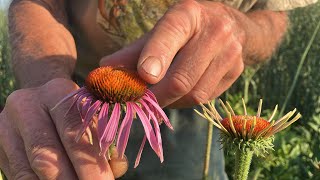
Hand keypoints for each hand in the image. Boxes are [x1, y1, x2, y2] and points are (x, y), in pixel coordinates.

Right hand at [0, 78, 127, 178]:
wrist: (40, 100)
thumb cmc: (74, 112)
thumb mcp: (92, 117)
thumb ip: (105, 142)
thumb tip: (118, 168)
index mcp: (57, 92)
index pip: (73, 132)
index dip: (89, 164)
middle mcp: (27, 105)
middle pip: (47, 154)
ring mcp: (7, 125)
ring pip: (28, 169)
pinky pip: (17, 174)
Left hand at [100, 0, 244, 107]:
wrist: (232, 26)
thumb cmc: (188, 29)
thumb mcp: (162, 30)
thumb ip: (135, 50)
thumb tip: (106, 70)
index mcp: (188, 14)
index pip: (170, 35)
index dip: (155, 57)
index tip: (142, 77)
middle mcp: (215, 31)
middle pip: (181, 78)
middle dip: (156, 96)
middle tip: (140, 103)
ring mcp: (231, 52)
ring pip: (194, 94)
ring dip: (171, 102)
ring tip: (158, 97)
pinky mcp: (237, 71)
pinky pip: (206, 98)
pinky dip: (186, 102)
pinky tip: (178, 94)